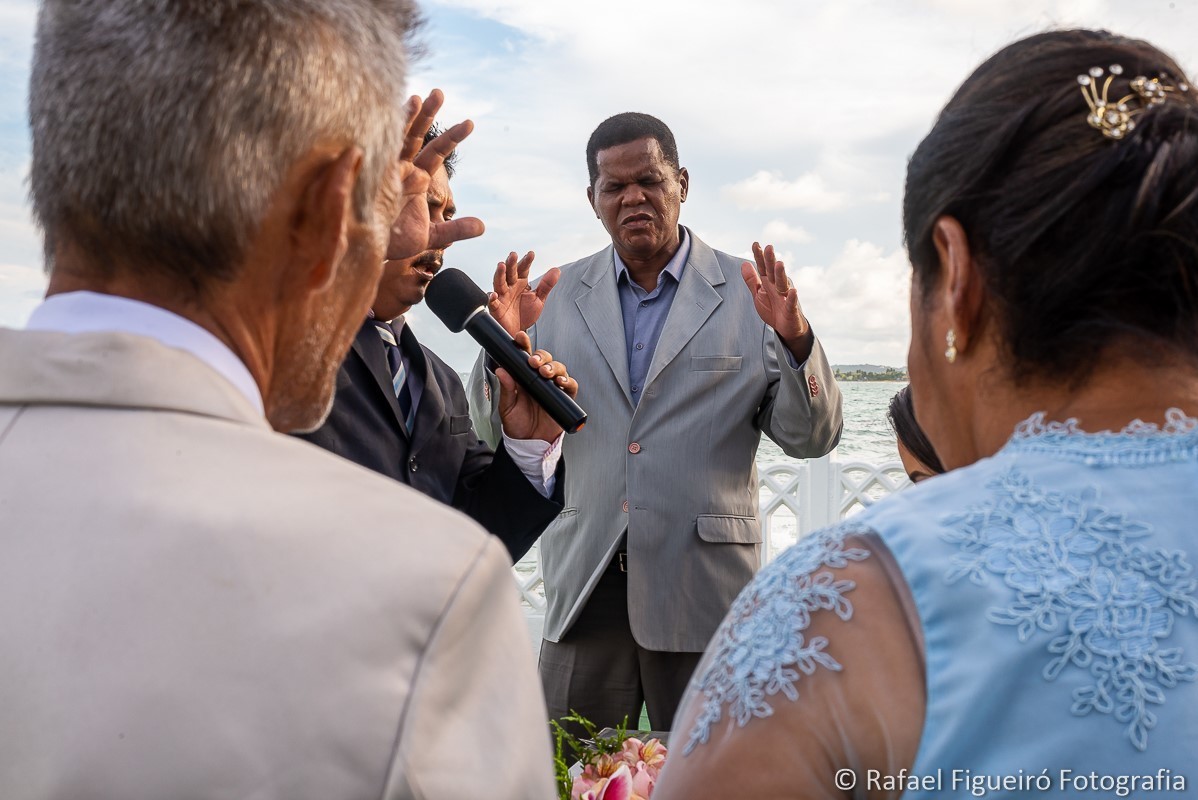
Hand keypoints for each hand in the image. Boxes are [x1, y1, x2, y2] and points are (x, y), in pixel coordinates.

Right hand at [386, 89, 484, 260]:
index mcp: (417, 178)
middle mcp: (401, 169)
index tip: (470, 122)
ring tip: (417, 97)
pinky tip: (385, 114)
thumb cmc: (398, 241)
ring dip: (405, 118)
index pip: (436, 152)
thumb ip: (455, 229)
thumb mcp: (431, 235)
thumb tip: (482, 226)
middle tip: (439, 93)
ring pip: (396, 138)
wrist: (372, 252)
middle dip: (426, 115)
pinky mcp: (370, 177)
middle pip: (415, 136)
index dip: (452, 137)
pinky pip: (377, 153)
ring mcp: (384, 170)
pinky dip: (382, 136)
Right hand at [487, 251, 560, 335]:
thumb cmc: (526, 314)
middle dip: (511, 263)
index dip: (526, 262)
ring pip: (499, 283)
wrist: (519, 330)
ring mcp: (502, 296)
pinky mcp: (496, 308)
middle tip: (513, 255)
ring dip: (499, 274)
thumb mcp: (539, 299)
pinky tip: (493, 294)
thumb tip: (556, 270)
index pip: (523, 269)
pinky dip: (492, 298)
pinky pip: (493, 302)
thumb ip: (546, 285)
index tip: (531, 254)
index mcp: (520, 283)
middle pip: (509, 273)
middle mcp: (510, 287)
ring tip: (501, 265)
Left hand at [497, 332, 577, 442]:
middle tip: (534, 362)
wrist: (528, 442)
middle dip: (540, 356)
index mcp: (524, 376)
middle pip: (545, 359)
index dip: (524, 345)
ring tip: (545, 373)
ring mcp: (553, 387)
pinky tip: (560, 382)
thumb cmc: (517, 423)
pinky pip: (570, 385)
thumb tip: (501, 370)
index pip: (525, 356)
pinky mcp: (564, 397)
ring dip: (553, 367)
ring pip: (558, 368)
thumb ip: (506, 389)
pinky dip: (567, 381)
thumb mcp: (506, 407)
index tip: (520, 338)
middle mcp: (539, 379)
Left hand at [741, 242, 813, 360]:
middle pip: (774, 272)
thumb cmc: (772, 309)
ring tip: (779, 263)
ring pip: (783, 284)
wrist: (785, 328)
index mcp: (769, 282)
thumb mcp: (758, 294)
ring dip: (781, 274)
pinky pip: (791, 303)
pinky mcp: (791, 309)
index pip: (763, 267)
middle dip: (771, 260)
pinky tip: (793, 291)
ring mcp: (786, 297)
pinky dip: (792, 297)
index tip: (755, 244)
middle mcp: (778, 286)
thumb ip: (752, 280)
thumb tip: (744, 263)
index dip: (759, 256)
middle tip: (769, 247)